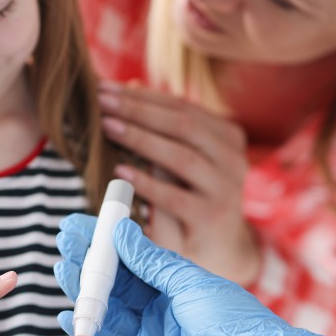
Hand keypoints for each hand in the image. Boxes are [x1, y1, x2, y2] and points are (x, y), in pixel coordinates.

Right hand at [55, 214, 327, 335]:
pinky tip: (69, 313)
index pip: (129, 265)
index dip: (104, 246)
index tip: (81, 225)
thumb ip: (154, 262)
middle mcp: (157, 316)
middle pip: (112, 288)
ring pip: (106, 315)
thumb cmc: (237, 326)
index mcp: (173, 292)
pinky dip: (86, 332)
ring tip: (62, 266)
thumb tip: (122, 231)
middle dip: (86, 265)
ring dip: (82, 292)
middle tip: (64, 241)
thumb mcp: (193, 286)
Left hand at [97, 81, 259, 285]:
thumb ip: (166, 128)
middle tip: (101, 100)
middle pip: (183, 125)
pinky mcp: (212, 219)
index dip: (142, 95)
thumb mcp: (187, 160)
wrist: (221, 249)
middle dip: (138, 110)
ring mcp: (226, 190)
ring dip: (140, 139)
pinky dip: (145, 183)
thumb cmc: (194, 197)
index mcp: (229, 136)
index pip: (182, 106)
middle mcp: (234, 159)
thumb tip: (128, 86)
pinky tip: (119, 172)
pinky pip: (174, 198)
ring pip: (181, 156)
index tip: (106, 87)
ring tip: (107, 127)